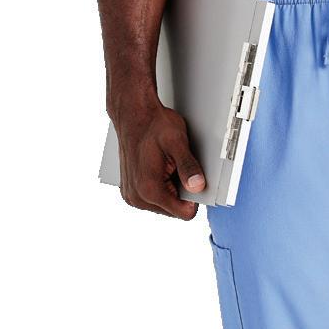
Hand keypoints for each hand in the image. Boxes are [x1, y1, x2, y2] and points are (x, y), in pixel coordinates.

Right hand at [111, 91, 205, 219]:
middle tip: (174, 167)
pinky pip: (154, 199)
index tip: (190, 177)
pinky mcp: (130, 193)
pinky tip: (157, 169)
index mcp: (149, 190)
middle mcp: (137, 198)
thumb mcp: (177, 142)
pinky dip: (160, 187)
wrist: (133, 114)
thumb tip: (198, 187)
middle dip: (180, 192)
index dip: (194, 196)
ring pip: (166, 206)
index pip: (185, 213)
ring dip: (170, 189)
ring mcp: (132, 197)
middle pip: (175, 211)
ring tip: (165, 166)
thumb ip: (189, 167)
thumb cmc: (154, 124)